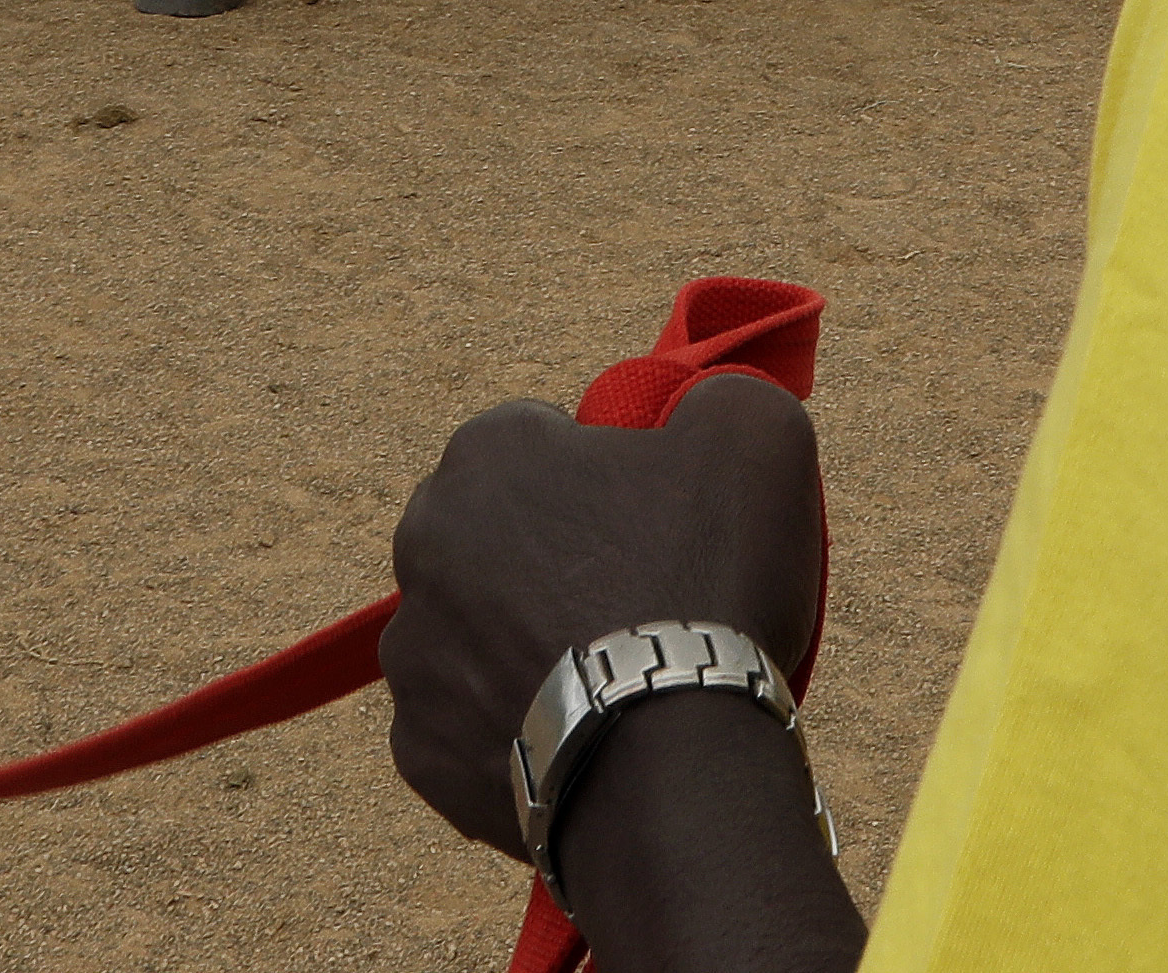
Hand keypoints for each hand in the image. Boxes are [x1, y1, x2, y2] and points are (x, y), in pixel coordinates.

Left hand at [381, 372, 825, 860]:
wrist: (671, 771)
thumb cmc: (705, 587)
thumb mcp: (756, 438)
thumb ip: (720, 395)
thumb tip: (702, 405)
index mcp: (486, 456)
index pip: (541, 436)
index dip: (607, 473)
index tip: (656, 520)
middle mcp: (422, 546)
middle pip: (498, 533)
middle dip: (554, 555)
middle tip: (636, 598)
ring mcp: (412, 657)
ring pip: (476, 631)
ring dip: (525, 641)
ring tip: (613, 676)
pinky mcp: (418, 751)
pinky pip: (468, 723)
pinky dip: (514, 727)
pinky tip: (579, 734)